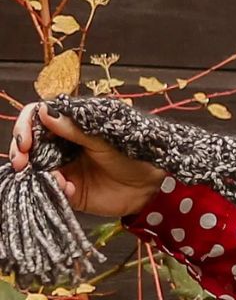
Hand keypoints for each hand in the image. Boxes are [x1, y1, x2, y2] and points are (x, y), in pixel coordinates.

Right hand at [8, 102, 165, 217]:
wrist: (150, 186)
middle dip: (21, 151)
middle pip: (30, 142)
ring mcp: (63, 167)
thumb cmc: (133, 155)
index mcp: (74, 125)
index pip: (40, 116)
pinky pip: (48, 188)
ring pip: (35, 167)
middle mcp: (64, 144)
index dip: (27, 125)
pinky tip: (68, 188)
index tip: (25, 140)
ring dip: (36, 172)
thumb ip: (75, 128)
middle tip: (21, 161)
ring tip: (54, 178)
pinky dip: (53, 188)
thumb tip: (44, 112)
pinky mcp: (66, 190)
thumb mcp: (104, 139)